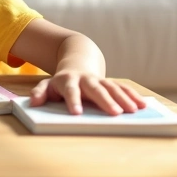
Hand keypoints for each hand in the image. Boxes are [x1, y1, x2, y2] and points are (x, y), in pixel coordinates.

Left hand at [30, 71, 146, 115]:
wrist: (77, 63)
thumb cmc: (60, 82)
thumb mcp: (47, 85)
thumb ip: (39, 93)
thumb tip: (34, 103)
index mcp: (68, 80)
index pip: (70, 91)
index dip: (73, 101)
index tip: (77, 113)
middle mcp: (85, 79)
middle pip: (96, 89)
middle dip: (105, 101)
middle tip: (115, 114)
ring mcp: (100, 80)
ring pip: (113, 87)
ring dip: (123, 99)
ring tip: (133, 111)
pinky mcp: (111, 82)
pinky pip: (123, 88)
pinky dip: (133, 95)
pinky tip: (142, 105)